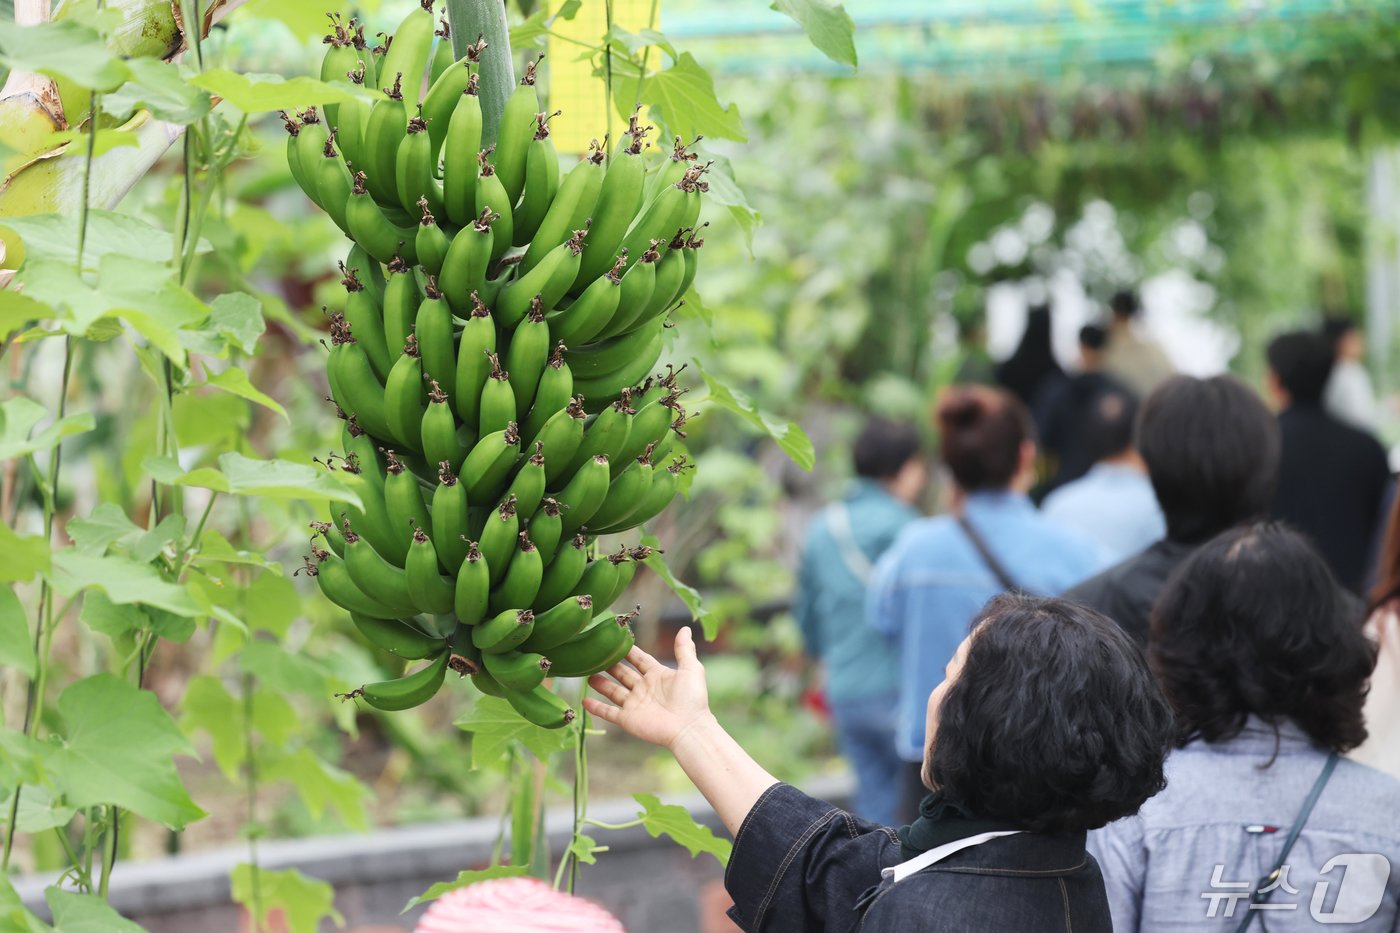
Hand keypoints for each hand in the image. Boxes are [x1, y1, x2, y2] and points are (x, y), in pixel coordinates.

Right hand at [584, 626, 713, 749]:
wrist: (689, 728)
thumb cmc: (692, 699)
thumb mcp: (691, 669)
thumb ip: (684, 650)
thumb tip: (685, 628)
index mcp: (657, 675)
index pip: (639, 659)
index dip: (628, 650)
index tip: (614, 639)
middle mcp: (644, 689)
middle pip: (622, 673)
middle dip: (609, 664)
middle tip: (594, 653)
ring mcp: (635, 704)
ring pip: (613, 691)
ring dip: (600, 683)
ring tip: (586, 673)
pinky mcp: (628, 720)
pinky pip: (608, 713)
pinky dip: (596, 708)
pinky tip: (584, 701)